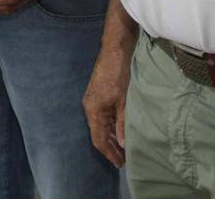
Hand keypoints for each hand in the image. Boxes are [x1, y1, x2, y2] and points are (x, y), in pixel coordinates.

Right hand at [83, 45, 131, 166]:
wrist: (115, 50)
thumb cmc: (119, 74)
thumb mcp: (124, 101)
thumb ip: (123, 123)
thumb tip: (124, 145)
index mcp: (93, 110)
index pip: (98, 139)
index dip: (109, 153)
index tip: (120, 164)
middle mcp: (89, 107)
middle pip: (98, 133)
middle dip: (110, 147)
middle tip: (123, 160)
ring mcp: (92, 100)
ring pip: (100, 125)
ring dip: (112, 137)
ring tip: (124, 148)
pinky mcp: (98, 95)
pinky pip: (103, 116)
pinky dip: (111, 126)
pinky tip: (121, 130)